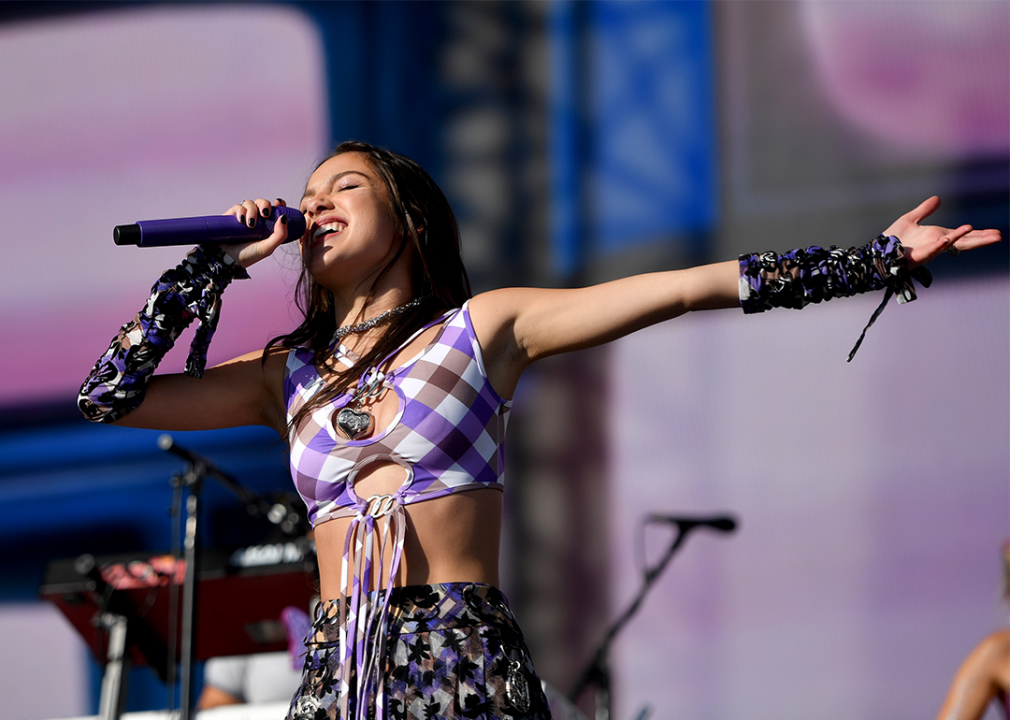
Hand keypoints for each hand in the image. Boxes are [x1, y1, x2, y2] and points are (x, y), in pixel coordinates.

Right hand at [221, 198, 300, 267]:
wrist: (228, 259)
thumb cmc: (249, 256)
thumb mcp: (267, 248)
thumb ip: (280, 235)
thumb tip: (284, 217)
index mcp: (267, 226)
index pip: (274, 210)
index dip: (278, 204)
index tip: (279, 203)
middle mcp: (256, 219)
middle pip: (262, 203)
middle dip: (264, 205)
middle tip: (265, 214)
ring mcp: (243, 217)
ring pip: (250, 203)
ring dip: (252, 211)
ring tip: (250, 225)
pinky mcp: (231, 216)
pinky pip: (238, 207)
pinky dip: (240, 211)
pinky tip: (241, 220)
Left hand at [883, 196, 1001, 267]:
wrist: (877, 252)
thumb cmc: (893, 239)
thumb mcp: (910, 219)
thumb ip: (925, 210)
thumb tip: (937, 198)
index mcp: (936, 236)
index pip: (962, 235)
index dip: (978, 234)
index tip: (996, 234)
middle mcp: (935, 244)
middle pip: (961, 242)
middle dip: (979, 239)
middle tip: (998, 237)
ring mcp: (927, 251)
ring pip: (947, 245)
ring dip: (961, 238)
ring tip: (974, 230)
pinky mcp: (916, 256)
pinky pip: (929, 251)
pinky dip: (938, 246)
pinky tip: (947, 240)